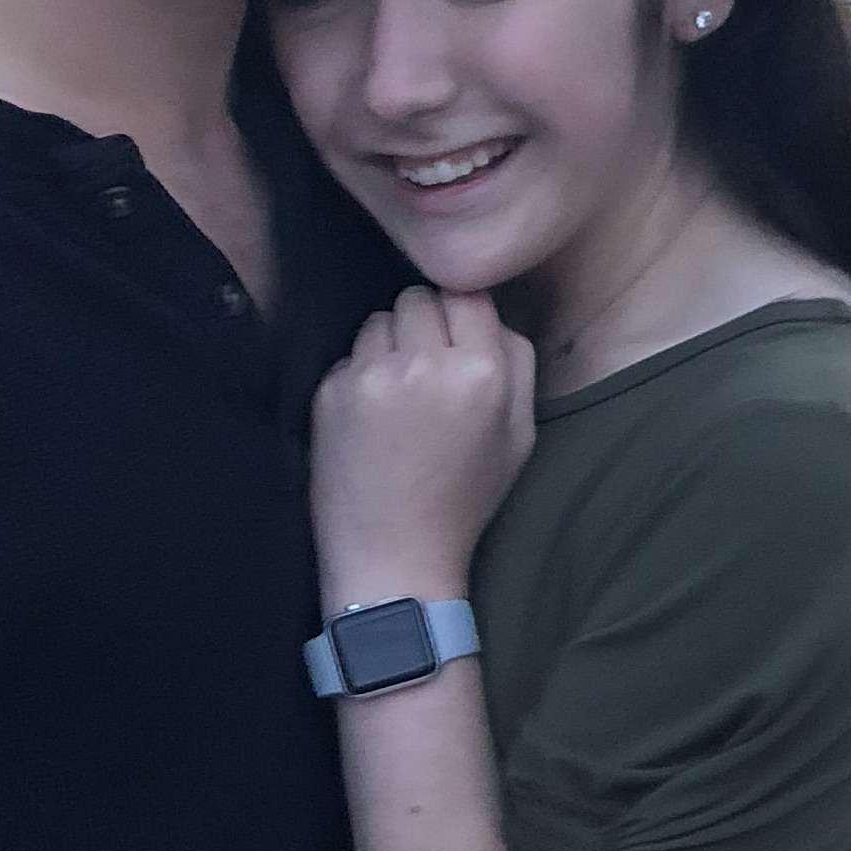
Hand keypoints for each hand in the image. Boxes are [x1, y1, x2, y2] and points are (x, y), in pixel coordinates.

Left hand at [311, 286, 536, 607]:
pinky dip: (359, 377)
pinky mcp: (330, 391)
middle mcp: (424, 363)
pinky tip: (369, 420)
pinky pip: (349, 356)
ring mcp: (371, 375)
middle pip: (418, 298)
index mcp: (481, 371)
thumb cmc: (463, 500)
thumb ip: (518, 363)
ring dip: (388, 346)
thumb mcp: (519, 436)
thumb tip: (490, 313)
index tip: (456, 343)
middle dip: (422, 325)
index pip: (467, 293)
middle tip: (425, 371)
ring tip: (397, 397)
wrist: (394, 556)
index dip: (461, 316)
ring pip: (378, 320)